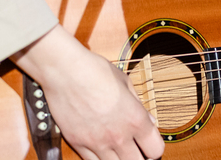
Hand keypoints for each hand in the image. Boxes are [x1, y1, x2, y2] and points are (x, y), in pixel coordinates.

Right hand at [13, 24, 164, 159]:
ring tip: (118, 149)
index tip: (149, 143)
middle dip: (139, 157)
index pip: (155, 149)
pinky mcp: (78, 143)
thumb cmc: (95, 70)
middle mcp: (119, 135)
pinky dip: (99, 158)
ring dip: (119, 159)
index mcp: (135, 119)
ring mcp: (97, 142)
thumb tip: (150, 121)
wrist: (65, 70)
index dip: (154, 148)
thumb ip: (139, 105)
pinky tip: (101, 149)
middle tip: (135, 148)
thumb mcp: (125, 82)